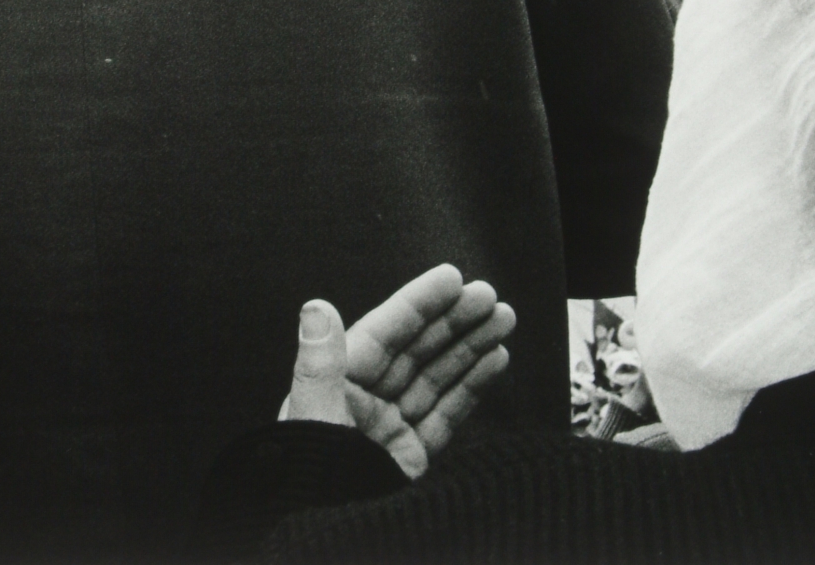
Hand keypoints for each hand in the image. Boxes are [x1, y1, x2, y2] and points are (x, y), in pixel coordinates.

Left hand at [282, 264, 514, 478]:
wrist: (328, 543)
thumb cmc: (309, 482)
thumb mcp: (313, 419)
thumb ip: (319, 363)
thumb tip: (316, 305)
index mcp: (336, 387)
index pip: (383, 334)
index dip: (417, 304)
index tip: (452, 277)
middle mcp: (363, 403)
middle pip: (416, 351)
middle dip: (453, 321)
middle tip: (491, 295)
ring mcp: (389, 431)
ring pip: (436, 377)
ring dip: (470, 346)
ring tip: (504, 318)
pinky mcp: (411, 459)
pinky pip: (446, 413)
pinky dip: (472, 386)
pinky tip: (495, 359)